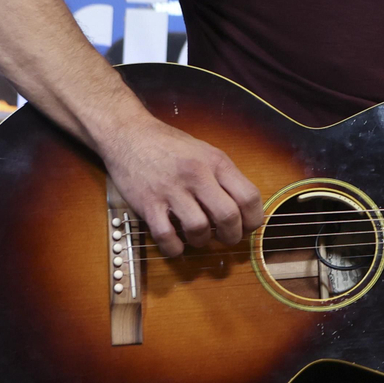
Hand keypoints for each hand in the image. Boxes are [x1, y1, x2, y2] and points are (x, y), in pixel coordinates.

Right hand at [100, 116, 263, 257]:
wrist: (129, 134)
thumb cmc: (171, 145)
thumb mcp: (206, 152)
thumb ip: (225, 176)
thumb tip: (246, 208)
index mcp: (216, 162)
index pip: (249, 197)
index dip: (254, 219)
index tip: (248, 227)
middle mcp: (196, 175)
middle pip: (228, 216)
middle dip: (232, 236)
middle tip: (227, 238)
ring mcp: (171, 190)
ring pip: (198, 229)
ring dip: (202, 242)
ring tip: (199, 238)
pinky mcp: (148, 203)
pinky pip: (165, 235)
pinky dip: (174, 248)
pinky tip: (176, 245)